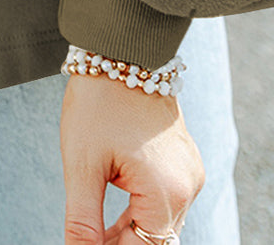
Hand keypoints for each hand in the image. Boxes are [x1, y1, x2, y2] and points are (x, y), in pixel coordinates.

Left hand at [61, 75, 203, 243]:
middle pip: (156, 240)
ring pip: (161, 224)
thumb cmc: (99, 101)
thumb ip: (82, 220)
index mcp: (167, 191)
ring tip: (94, 237)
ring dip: (130, 234)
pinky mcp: (184, 160)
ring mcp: (190, 172)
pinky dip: (140, 214)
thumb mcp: (82, 164)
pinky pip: (165, 201)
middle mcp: (188, 186)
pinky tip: (113, 219)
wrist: (122, 48)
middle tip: (85, 243)